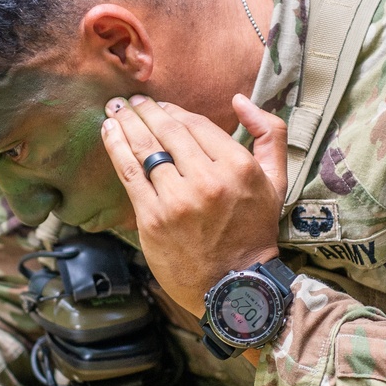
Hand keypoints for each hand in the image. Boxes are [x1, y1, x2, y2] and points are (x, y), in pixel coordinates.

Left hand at [100, 94, 287, 315]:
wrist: (234, 286)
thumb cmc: (254, 231)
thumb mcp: (277, 180)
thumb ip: (269, 134)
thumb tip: (239, 100)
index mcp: (238, 167)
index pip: (197, 124)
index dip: (174, 111)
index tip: (161, 106)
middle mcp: (208, 180)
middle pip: (169, 132)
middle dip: (146, 110)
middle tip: (133, 100)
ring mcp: (178, 200)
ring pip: (146, 148)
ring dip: (126, 122)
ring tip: (115, 108)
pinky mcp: (153, 219)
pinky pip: (130, 174)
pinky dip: (116, 148)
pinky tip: (108, 132)